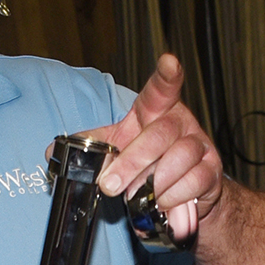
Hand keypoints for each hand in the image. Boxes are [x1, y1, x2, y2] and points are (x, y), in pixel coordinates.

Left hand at [87, 53, 226, 239]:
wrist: (182, 192)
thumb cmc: (150, 161)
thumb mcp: (119, 147)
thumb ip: (91, 145)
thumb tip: (52, 152)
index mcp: (156, 111)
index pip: (162, 88)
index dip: (166, 75)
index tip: (169, 61)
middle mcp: (181, 123)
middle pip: (160, 134)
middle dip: (132, 163)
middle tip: (109, 186)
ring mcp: (200, 146)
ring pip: (179, 159)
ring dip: (153, 184)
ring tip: (138, 197)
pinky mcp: (212, 171)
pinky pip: (194, 182)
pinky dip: (172, 197)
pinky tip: (161, 203)